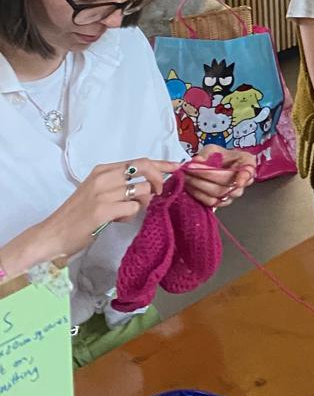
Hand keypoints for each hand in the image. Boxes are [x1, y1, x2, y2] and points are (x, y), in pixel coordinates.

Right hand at [39, 157, 176, 259]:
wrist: (53, 234)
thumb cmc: (78, 216)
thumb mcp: (98, 192)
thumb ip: (121, 185)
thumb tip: (151, 185)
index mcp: (102, 170)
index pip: (139, 161)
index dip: (161, 164)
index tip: (177, 167)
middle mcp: (103, 177)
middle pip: (144, 168)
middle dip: (159, 179)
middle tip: (159, 193)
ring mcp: (103, 193)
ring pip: (142, 190)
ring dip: (141, 203)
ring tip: (125, 212)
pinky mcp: (102, 210)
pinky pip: (133, 208)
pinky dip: (130, 215)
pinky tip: (117, 220)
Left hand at [189, 147, 256, 208]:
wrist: (216, 167)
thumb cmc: (218, 156)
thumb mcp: (213, 149)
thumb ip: (206, 154)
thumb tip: (197, 161)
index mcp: (247, 163)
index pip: (248, 172)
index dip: (244, 178)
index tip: (239, 181)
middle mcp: (244, 181)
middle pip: (227, 183)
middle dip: (206, 176)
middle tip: (190, 169)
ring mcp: (234, 194)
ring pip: (218, 194)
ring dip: (199, 185)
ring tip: (186, 176)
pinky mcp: (223, 202)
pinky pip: (211, 202)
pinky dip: (198, 194)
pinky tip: (189, 186)